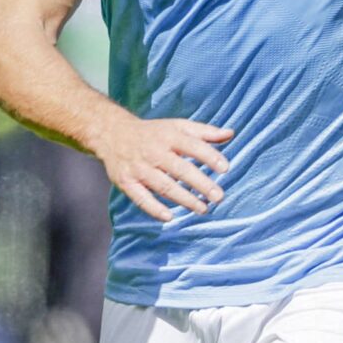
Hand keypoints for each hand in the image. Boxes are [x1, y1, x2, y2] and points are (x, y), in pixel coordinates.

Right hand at [98, 116, 233, 221]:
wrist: (112, 133)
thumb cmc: (154, 132)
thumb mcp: (178, 126)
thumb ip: (204, 132)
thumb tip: (230, 134)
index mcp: (169, 136)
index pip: (192, 146)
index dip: (209, 157)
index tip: (225, 168)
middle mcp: (154, 152)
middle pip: (180, 169)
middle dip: (200, 183)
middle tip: (218, 196)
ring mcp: (140, 168)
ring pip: (164, 185)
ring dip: (184, 199)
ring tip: (203, 209)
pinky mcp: (127, 181)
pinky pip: (141, 198)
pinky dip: (154, 208)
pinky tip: (170, 217)